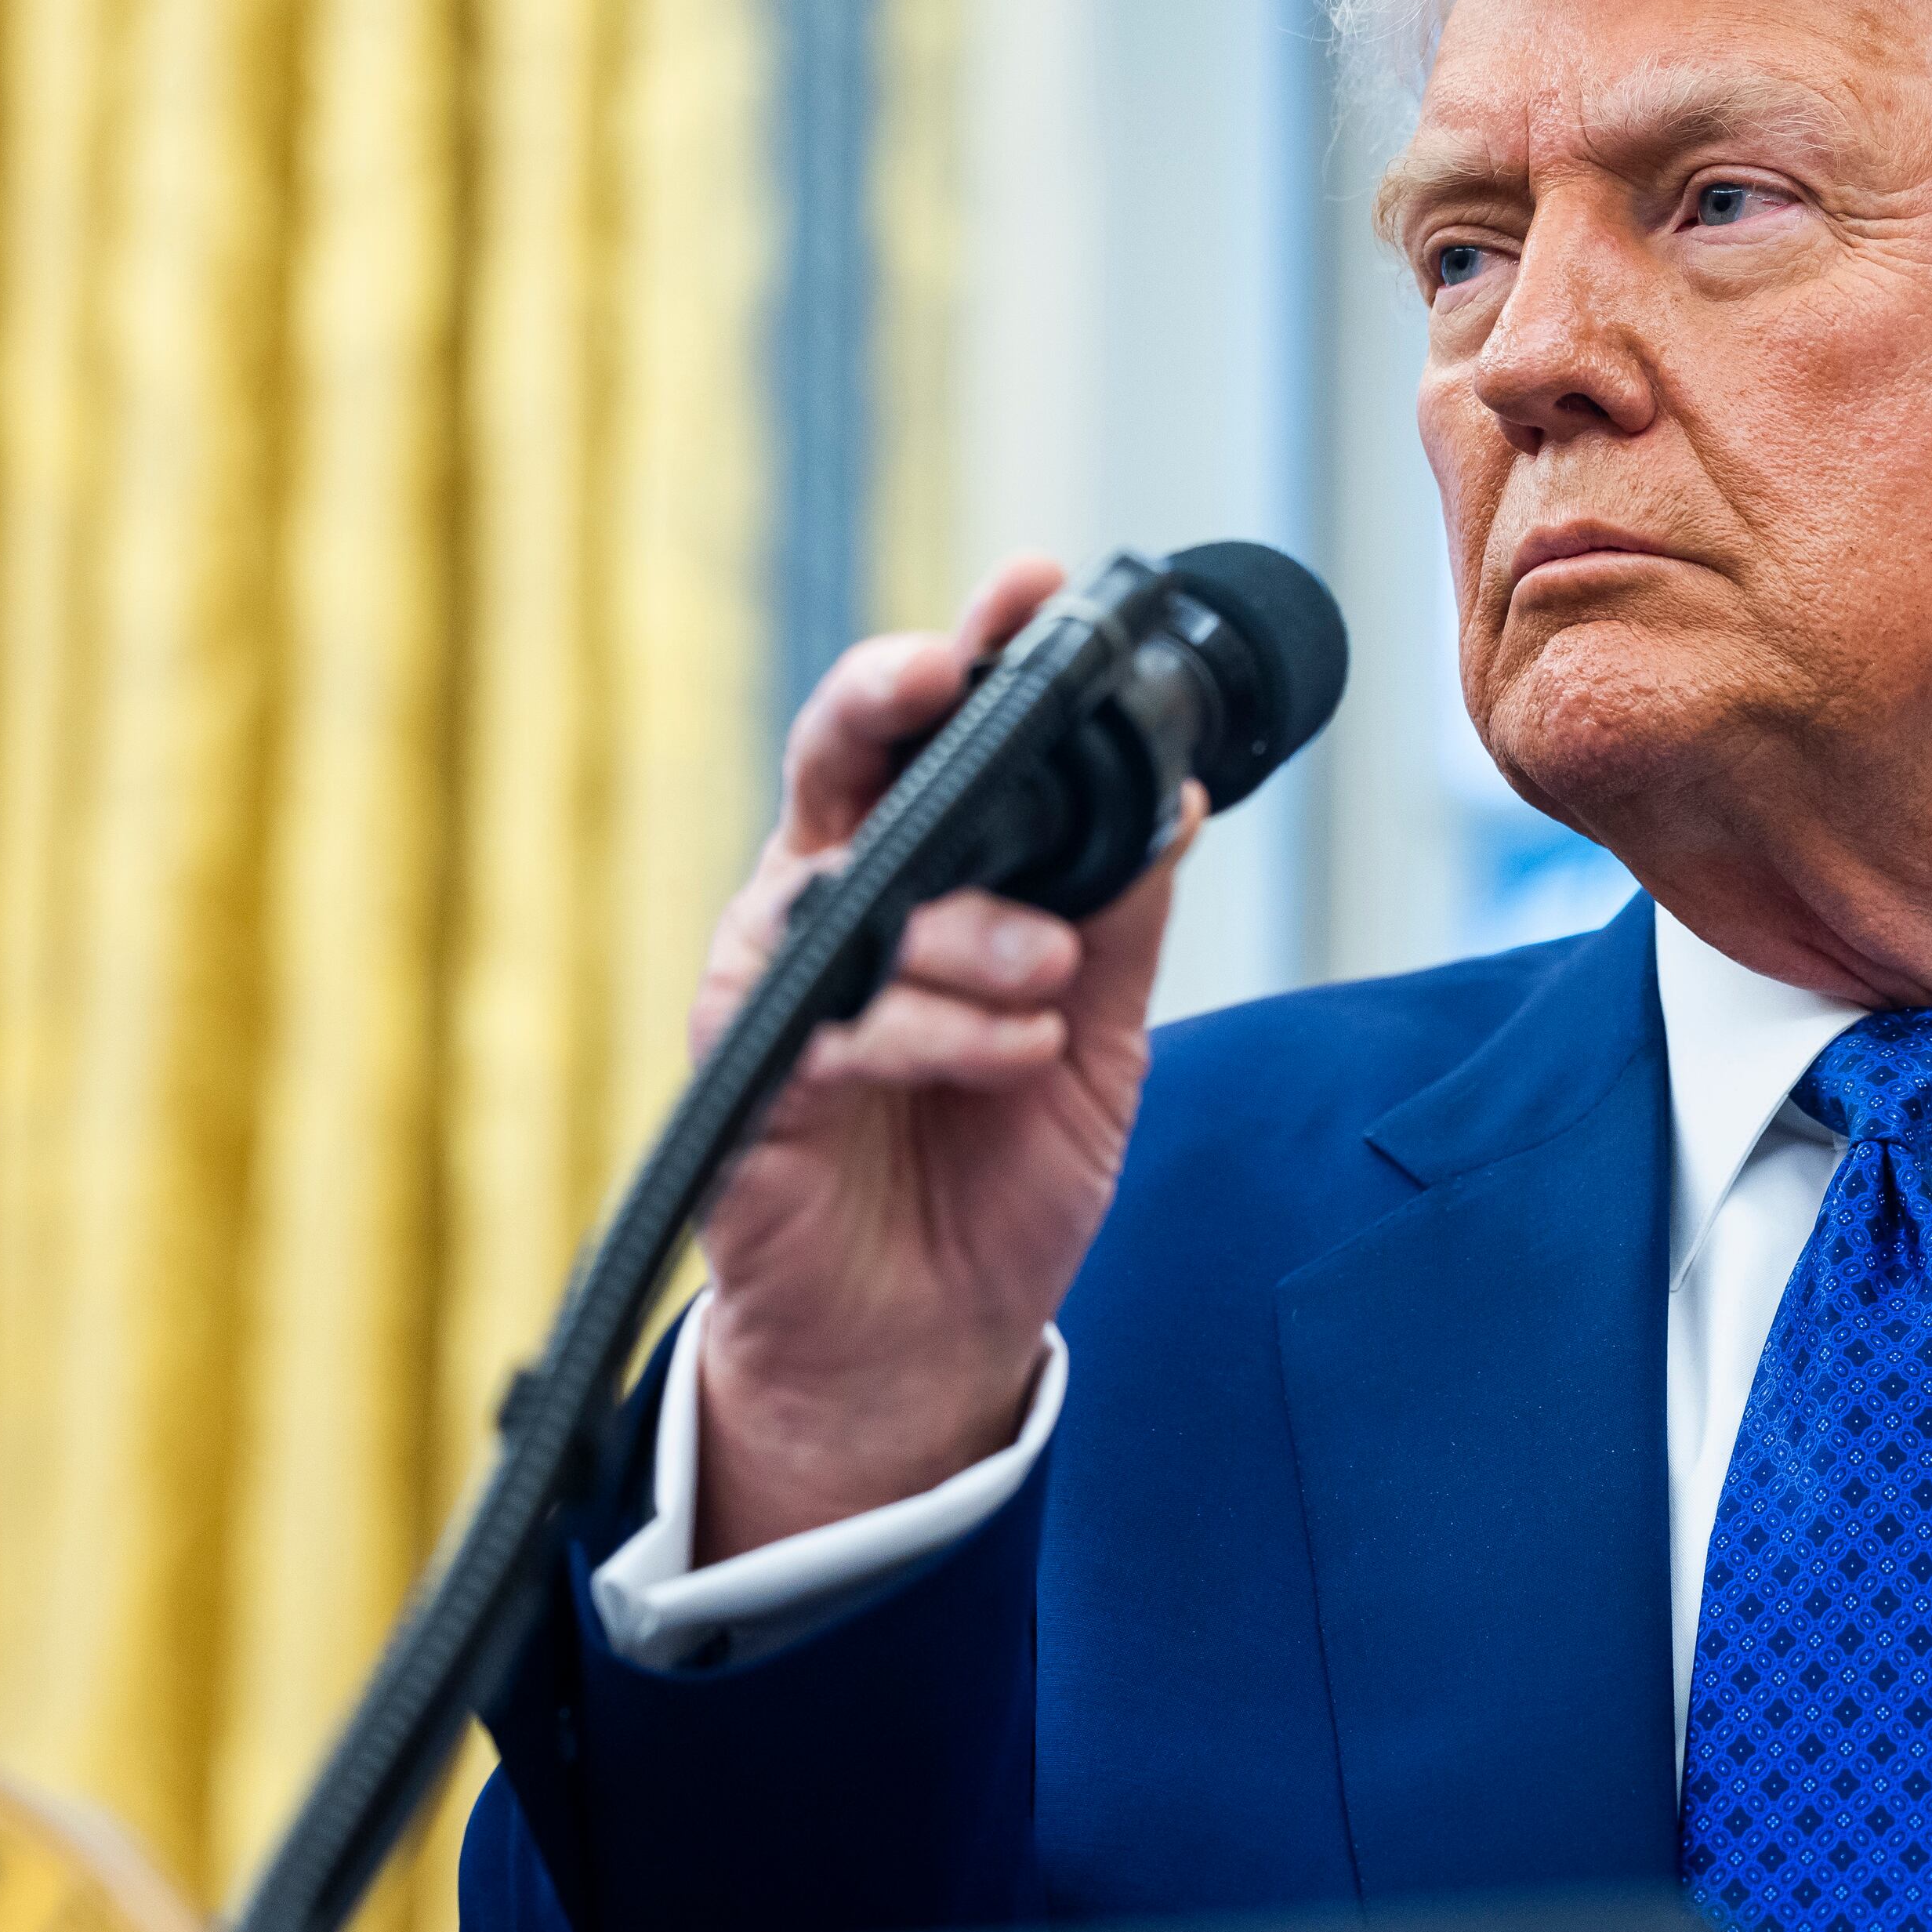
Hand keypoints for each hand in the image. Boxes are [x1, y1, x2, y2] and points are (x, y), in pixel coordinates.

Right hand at [685, 557, 1195, 1560]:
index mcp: (914, 878)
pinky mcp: (754, 1086)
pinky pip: (841, 1027)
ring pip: (852, 897)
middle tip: (950, 673)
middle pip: (836, 763)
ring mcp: (782, 994)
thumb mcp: (1101, 1043)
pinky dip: (942, 1033)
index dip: (971, 651)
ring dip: (967, 928)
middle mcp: (833, 910)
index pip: (932, 739)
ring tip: (1048, 976)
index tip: (1034, 583)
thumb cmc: (993, 1184)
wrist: (926, 1349)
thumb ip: (1120, 922)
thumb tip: (1177, 798)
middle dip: (888, 696)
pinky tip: (1017, 1052)